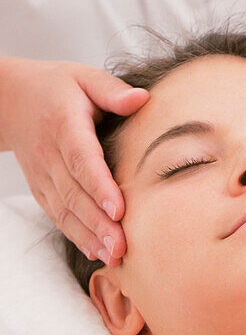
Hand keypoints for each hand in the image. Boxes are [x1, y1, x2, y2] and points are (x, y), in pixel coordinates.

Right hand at [0, 58, 149, 264]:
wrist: (10, 99)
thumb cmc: (58, 87)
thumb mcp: (85, 78)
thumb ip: (113, 91)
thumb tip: (143, 99)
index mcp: (64, 125)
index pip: (81, 160)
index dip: (99, 186)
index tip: (119, 209)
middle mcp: (50, 154)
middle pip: (75, 193)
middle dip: (99, 223)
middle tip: (123, 246)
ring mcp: (42, 174)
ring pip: (65, 209)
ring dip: (90, 236)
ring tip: (115, 256)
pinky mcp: (41, 187)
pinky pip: (57, 214)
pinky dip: (76, 235)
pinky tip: (96, 251)